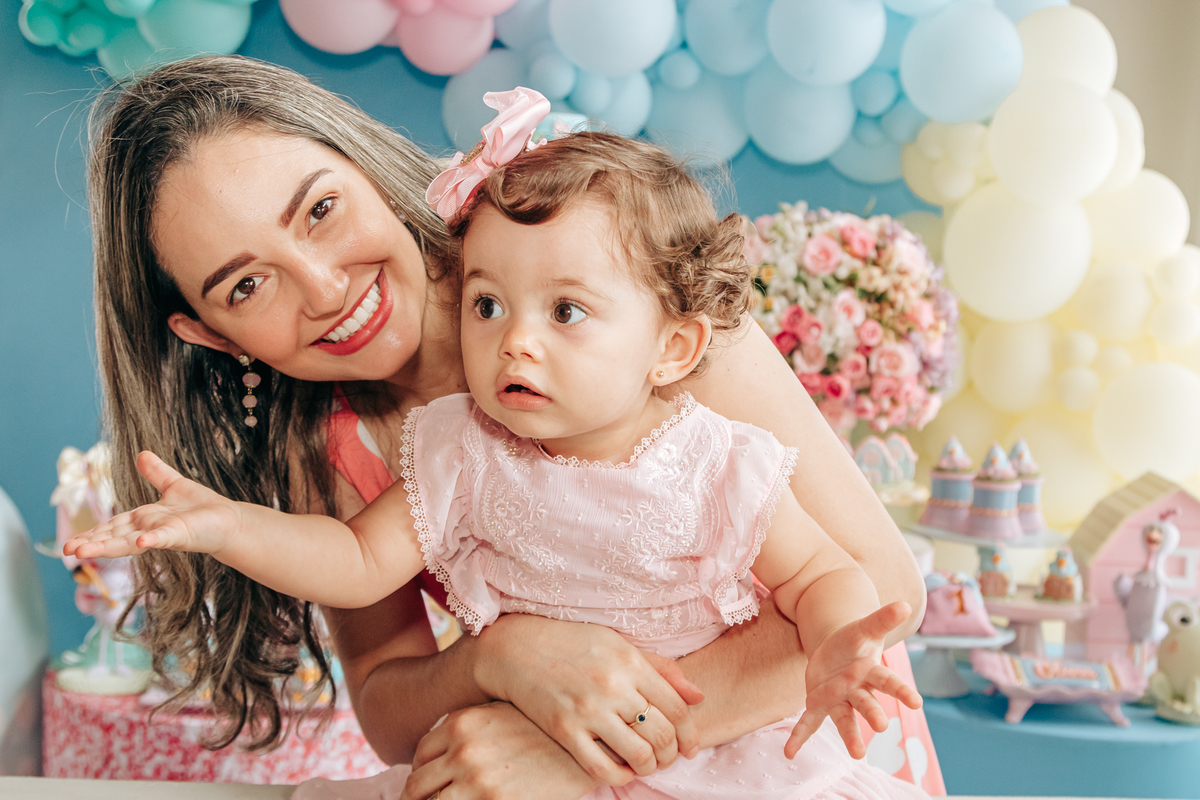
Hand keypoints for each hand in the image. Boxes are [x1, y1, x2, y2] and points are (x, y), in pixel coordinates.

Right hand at [62, 451, 240, 558]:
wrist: (231, 521)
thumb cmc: (204, 509)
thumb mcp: (175, 486)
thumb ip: (157, 473)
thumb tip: (142, 454)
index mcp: (145, 518)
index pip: (113, 526)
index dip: (92, 533)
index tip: (69, 543)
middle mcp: (150, 529)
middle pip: (115, 536)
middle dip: (92, 543)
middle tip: (67, 550)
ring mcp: (165, 533)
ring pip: (131, 541)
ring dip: (107, 546)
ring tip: (83, 552)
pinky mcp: (182, 534)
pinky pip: (165, 537)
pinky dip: (153, 539)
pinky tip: (141, 541)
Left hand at [399, 702, 597, 799]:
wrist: (587, 744)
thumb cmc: (545, 727)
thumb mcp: (502, 712)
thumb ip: (470, 725)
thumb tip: (446, 743)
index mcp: (461, 723)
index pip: (420, 753)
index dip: (422, 770)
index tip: (430, 779)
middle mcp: (462, 749)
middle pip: (417, 783)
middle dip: (418, 797)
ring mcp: (475, 779)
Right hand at [473, 614, 703, 784]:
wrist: (515, 648)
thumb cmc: (572, 643)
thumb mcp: (618, 644)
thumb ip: (660, 669)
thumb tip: (699, 697)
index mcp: (630, 662)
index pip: (677, 708)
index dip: (691, 733)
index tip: (690, 746)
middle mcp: (612, 686)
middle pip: (662, 733)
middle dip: (672, 753)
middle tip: (668, 757)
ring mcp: (587, 710)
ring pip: (639, 755)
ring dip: (650, 766)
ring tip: (647, 764)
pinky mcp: (564, 730)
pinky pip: (602, 768)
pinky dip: (621, 776)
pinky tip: (622, 770)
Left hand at [785, 601, 921, 759]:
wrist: (834, 650)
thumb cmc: (855, 641)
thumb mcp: (865, 628)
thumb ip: (882, 619)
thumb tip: (905, 604)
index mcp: (871, 671)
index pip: (889, 680)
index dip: (902, 691)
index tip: (916, 702)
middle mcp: (858, 690)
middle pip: (867, 703)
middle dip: (874, 713)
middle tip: (881, 727)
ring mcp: (838, 700)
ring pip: (845, 719)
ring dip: (850, 736)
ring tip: (858, 754)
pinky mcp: (818, 704)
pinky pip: (809, 722)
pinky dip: (800, 737)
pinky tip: (790, 753)